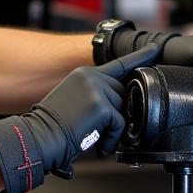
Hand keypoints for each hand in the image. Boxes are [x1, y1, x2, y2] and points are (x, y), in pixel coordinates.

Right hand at [0, 45, 158, 192]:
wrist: (38, 138)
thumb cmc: (52, 127)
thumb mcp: (74, 101)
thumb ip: (96, 96)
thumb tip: (119, 106)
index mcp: (84, 74)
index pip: (119, 64)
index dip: (140, 57)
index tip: (155, 49)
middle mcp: (91, 76)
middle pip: (124, 95)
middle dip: (116, 115)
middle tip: (95, 129)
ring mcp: (96, 89)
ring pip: (123, 110)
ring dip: (113, 130)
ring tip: (92, 135)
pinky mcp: (101, 105)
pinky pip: (120, 125)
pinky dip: (112, 139)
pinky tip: (97, 143)